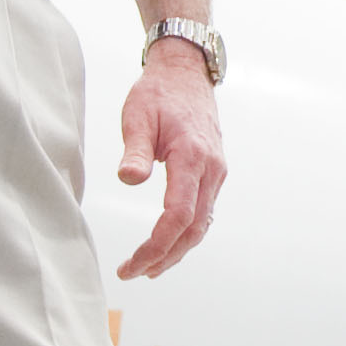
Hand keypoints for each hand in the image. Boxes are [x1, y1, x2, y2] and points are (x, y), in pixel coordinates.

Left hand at [110, 42, 225, 281]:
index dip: (155, 246)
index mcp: (192, 156)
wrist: (186, 73)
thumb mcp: (138, 116)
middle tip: (134, 272)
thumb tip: (129, 179)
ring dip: (177, 250)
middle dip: (164, 256)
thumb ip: (135, 150)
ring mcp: (216, 172)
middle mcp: (211, 169)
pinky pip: (204, 212)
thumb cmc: (158, 93)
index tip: (131, 264)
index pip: (177, 215)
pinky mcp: (214, 173)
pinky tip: (169, 244)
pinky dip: (187, 234)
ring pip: (202, 224)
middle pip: (193, 229)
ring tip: (149, 268)